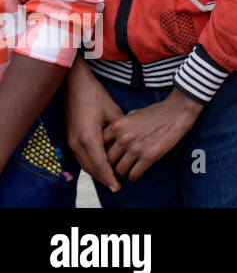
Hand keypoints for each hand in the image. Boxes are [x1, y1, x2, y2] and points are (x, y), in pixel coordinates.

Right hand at [64, 58, 125, 191]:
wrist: (73, 85)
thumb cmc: (94, 95)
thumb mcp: (112, 111)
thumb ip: (120, 129)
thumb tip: (129, 141)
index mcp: (88, 138)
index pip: (100, 165)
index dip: (109, 177)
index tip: (118, 187)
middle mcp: (77, 143)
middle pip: (91, 168)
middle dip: (104, 178)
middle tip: (116, 186)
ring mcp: (71, 141)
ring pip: (85, 164)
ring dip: (97, 172)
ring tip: (110, 179)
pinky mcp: (70, 138)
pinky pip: (81, 157)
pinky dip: (91, 164)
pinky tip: (100, 165)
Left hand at [103, 90, 202, 182]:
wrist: (178, 110)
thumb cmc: (158, 111)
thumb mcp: (133, 114)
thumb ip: (121, 126)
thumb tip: (114, 138)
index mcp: (117, 126)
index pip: (100, 146)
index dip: (103, 153)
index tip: (110, 156)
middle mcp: (123, 138)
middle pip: (108, 160)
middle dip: (112, 165)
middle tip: (118, 166)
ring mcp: (136, 148)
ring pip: (119, 170)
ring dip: (123, 172)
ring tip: (128, 171)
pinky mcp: (149, 156)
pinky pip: (134, 174)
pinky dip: (134, 176)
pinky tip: (137, 173)